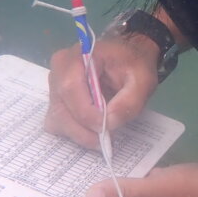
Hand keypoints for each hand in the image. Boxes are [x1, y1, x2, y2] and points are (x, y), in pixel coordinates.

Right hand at [45, 35, 159, 148]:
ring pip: (57, 118)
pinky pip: (58, 121)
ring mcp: (55, 86)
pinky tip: (92, 130)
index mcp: (77, 57)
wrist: (128, 55)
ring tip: (100, 136)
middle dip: (81, 130)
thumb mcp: (142, 79)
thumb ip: (129, 101)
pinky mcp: (58, 99)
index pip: (70, 88)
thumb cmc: (134, 63)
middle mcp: (59, 70)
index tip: (106, 128)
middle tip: (103, 141)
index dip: (86, 113)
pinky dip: (74, 130)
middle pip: (60, 108)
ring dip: (78, 132)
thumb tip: (109, 123)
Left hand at [84, 159, 197, 196]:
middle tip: (75, 159)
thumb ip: (125, 191)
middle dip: (101, 185)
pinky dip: (140, 168)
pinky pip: (150, 179)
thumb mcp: (160, 189)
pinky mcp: (174, 187)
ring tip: (94, 151)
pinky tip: (128, 150)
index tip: (68, 182)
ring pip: (134, 189)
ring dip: (120, 174)